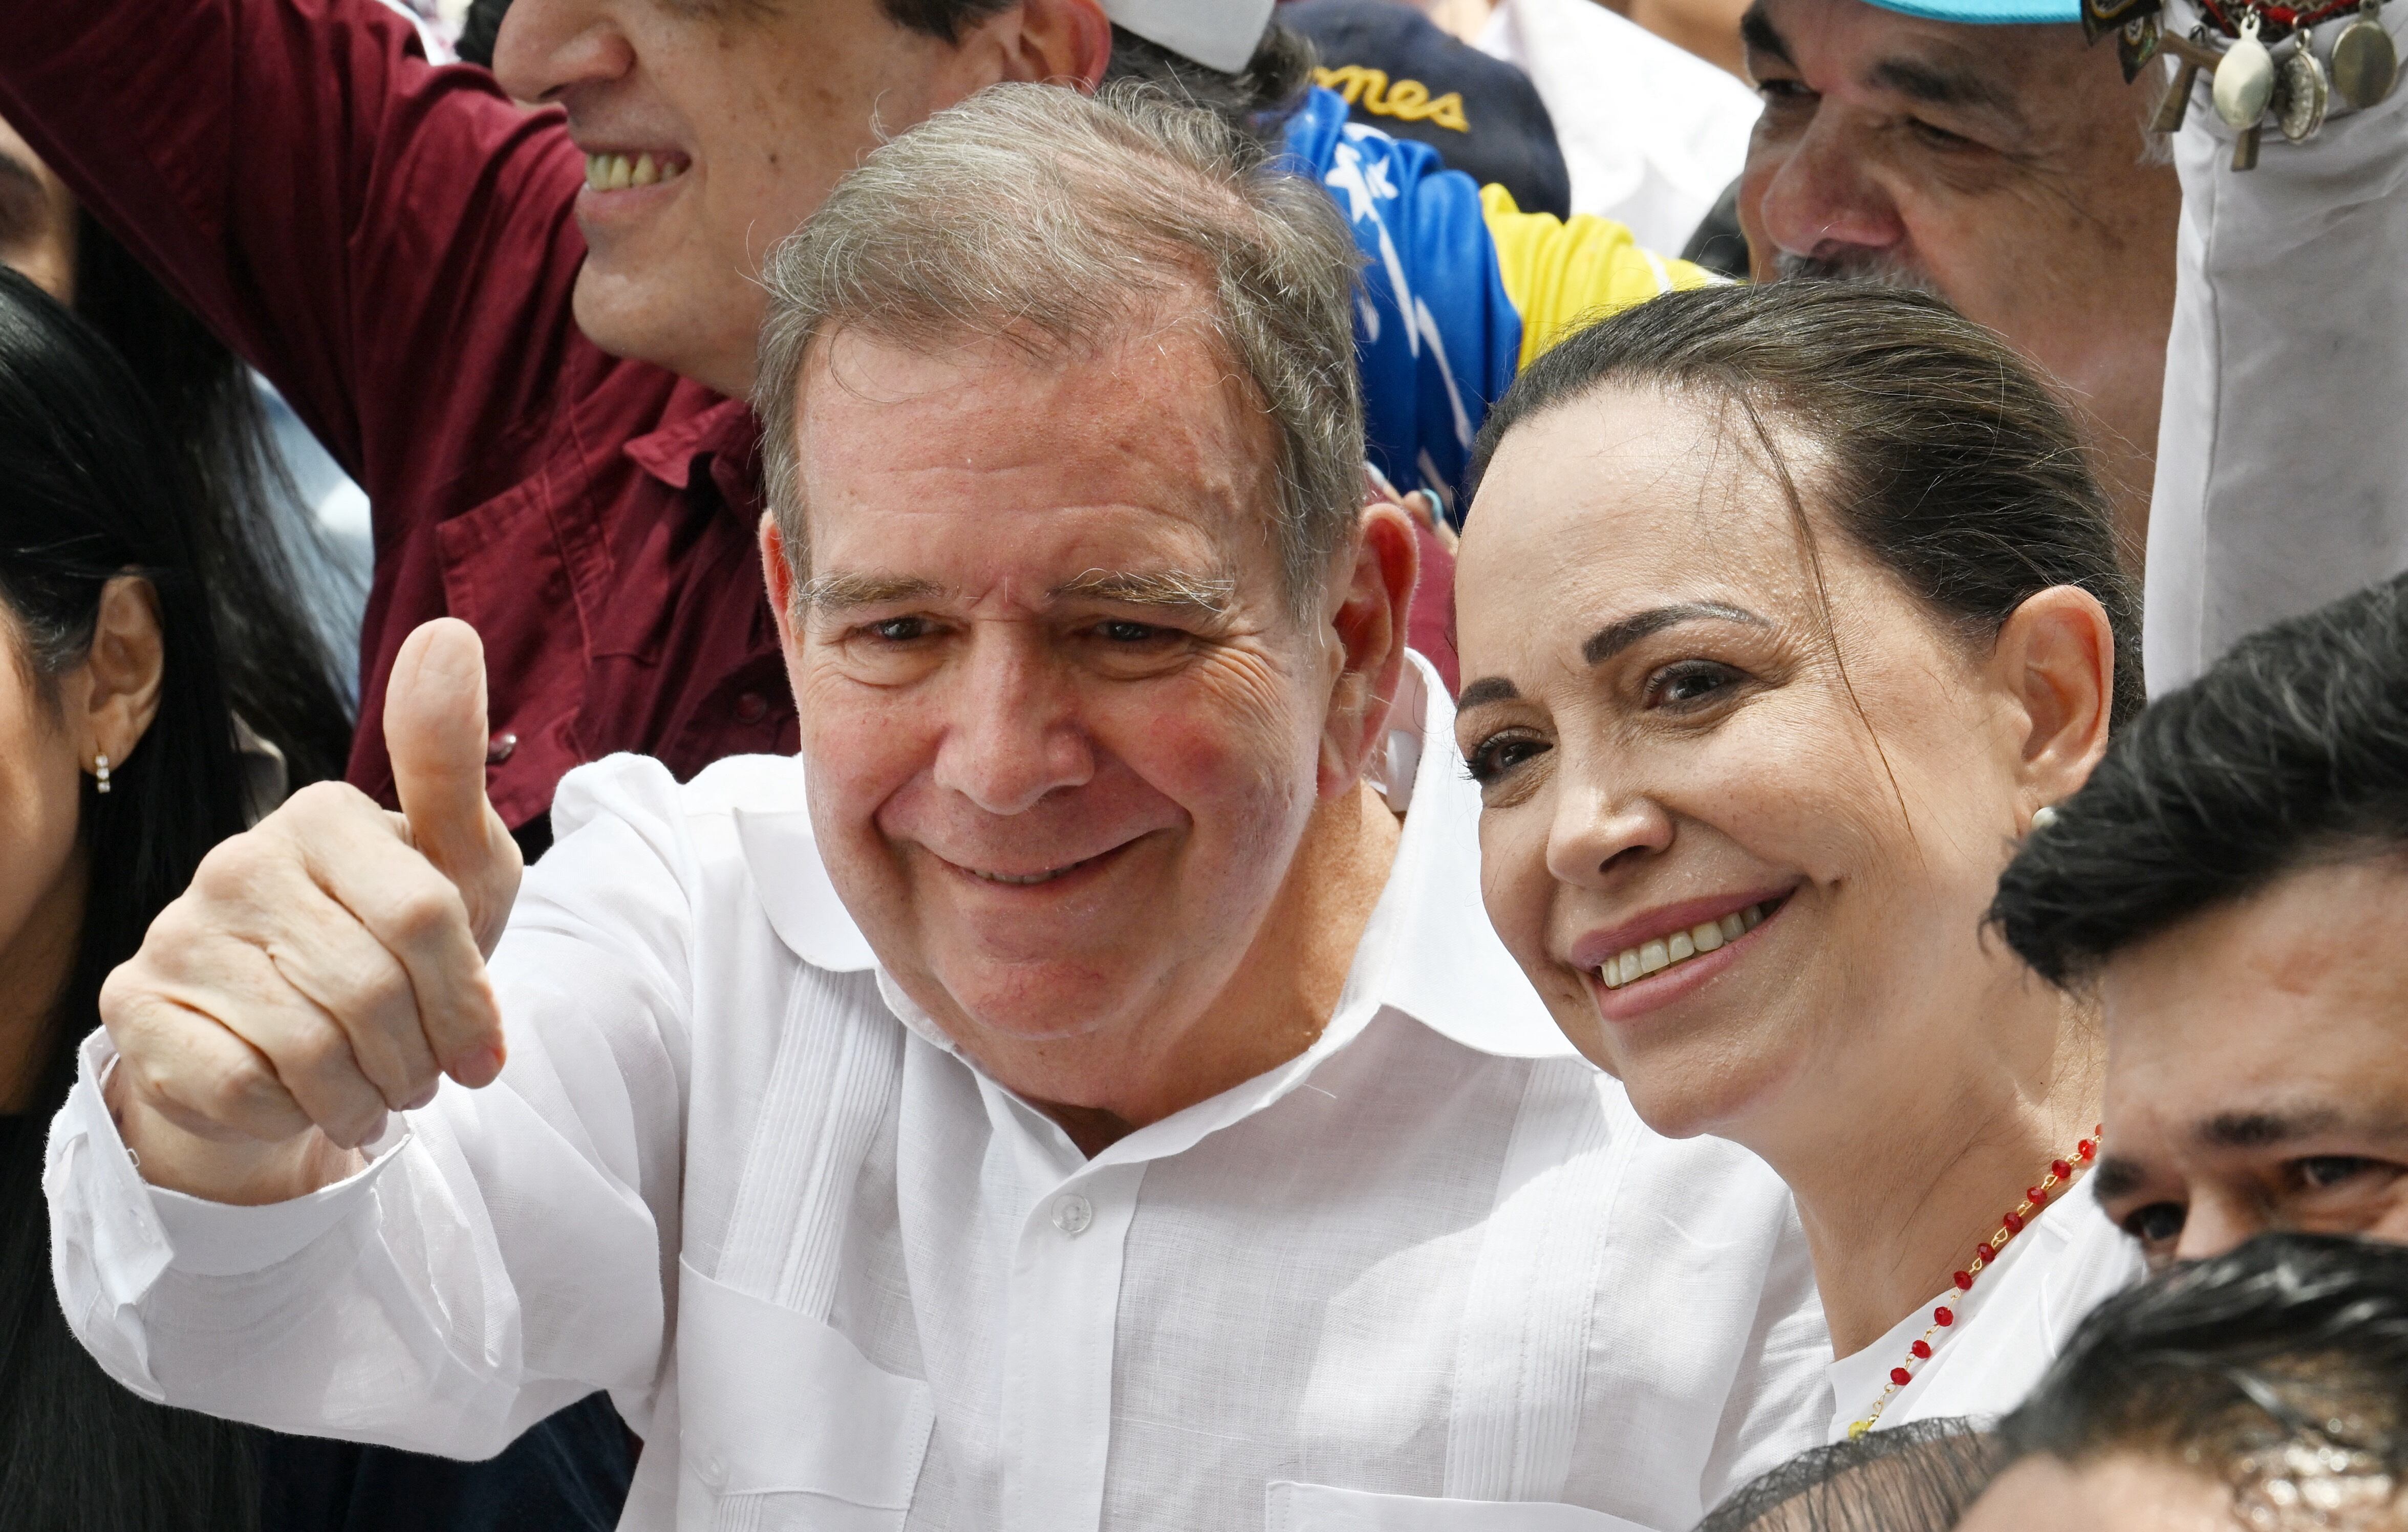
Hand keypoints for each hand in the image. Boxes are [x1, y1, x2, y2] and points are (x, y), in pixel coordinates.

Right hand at [99, 620, 523, 1203]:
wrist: (299, 1047)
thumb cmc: (394, 947)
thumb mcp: (457, 863)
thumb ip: (454, 763)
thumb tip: (447, 632)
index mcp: (323, 814)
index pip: (427, 919)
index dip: (467, 1005)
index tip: (483, 1048)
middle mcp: (239, 858)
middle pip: (374, 990)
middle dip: (417, 1058)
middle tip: (419, 1075)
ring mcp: (177, 929)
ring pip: (309, 1047)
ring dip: (362, 1094)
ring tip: (371, 1090)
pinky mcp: (135, 1005)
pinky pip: (239, 1082)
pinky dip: (289, 1111)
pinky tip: (295, 1095)